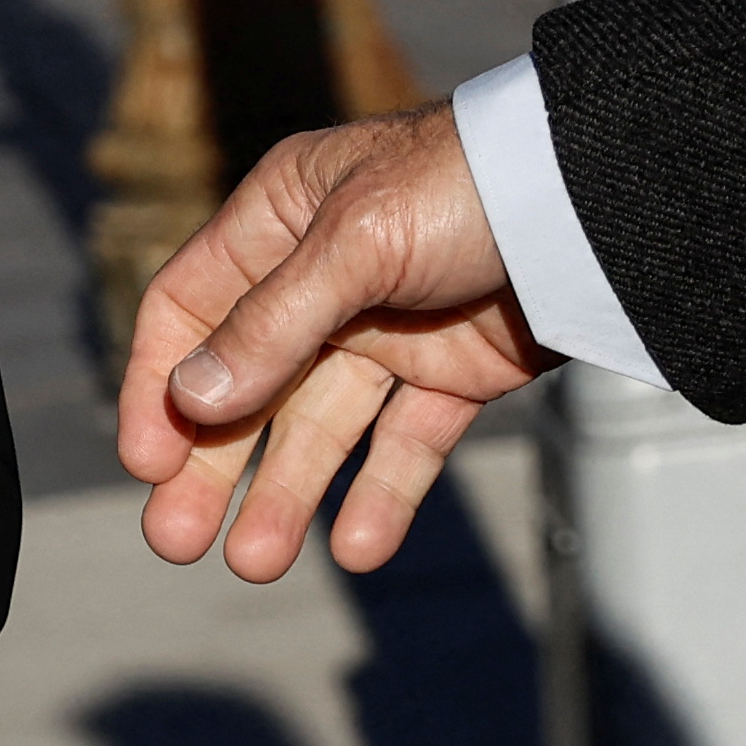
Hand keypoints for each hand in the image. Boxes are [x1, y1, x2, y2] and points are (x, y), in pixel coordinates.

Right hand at [119, 108, 558, 582]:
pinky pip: (405, 444)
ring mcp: (390, 329)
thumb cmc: (465, 182)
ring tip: (255, 563)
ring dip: (287, 492)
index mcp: (278, 219)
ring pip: (320, 426)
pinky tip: (358, 548)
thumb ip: (274, 324)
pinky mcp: (455, 372)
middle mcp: (322, 277)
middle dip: (213, 463)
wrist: (597, 196)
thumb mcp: (355, 242)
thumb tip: (191, 399)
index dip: (160, 385)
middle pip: (247, 383)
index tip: (148, 462)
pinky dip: (382, 495)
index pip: (190, 310)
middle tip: (175, 541)